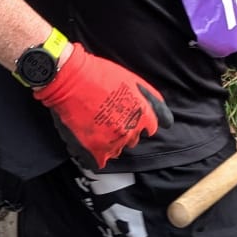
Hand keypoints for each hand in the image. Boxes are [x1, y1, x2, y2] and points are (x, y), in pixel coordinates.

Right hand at [33, 43, 172, 169]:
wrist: (70, 79)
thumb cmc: (100, 75)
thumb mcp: (134, 81)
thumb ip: (154, 102)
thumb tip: (166, 122)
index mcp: (142, 116)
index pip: (150, 128)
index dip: (139, 121)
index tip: (127, 114)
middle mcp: (130, 132)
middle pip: (132, 140)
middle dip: (123, 131)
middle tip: (108, 117)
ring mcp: (111, 143)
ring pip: (116, 151)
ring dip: (108, 142)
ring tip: (95, 125)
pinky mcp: (92, 151)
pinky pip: (98, 161)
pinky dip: (94, 154)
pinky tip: (87, 139)